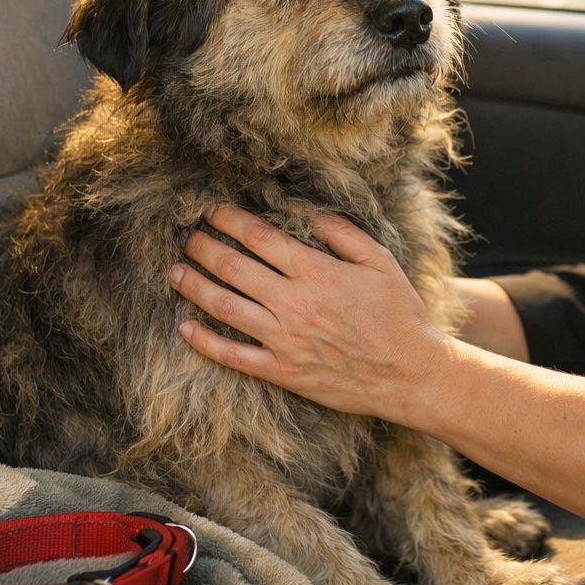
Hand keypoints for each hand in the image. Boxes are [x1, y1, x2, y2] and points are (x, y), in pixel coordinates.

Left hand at [170, 206, 449, 420]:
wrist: (410, 373)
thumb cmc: (399, 315)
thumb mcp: (380, 262)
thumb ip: (342, 234)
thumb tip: (307, 213)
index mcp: (317, 272)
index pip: (260, 238)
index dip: (231, 220)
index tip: (213, 210)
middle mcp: (294, 303)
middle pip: (233, 267)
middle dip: (204, 247)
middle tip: (187, 236)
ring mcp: (284, 340)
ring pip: (224, 307)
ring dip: (194, 285)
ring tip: (175, 271)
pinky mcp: (282, 371)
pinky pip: (233, 356)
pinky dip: (204, 341)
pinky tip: (185, 327)